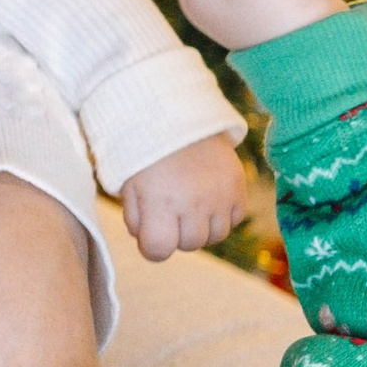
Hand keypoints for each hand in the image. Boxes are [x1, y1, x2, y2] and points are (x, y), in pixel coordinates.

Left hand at [118, 132, 251, 261]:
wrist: (177, 115)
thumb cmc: (146, 152)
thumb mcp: (128, 184)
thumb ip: (136, 220)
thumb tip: (151, 244)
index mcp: (159, 203)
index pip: (158, 251)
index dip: (152, 245)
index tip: (151, 230)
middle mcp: (193, 204)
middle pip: (190, 245)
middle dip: (177, 233)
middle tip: (171, 208)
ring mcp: (219, 196)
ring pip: (216, 236)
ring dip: (203, 226)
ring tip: (191, 202)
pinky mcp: (238, 186)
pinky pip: (236, 218)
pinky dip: (224, 213)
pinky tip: (210, 195)